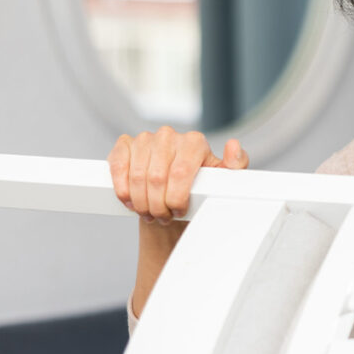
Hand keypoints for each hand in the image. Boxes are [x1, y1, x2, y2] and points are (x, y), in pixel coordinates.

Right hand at [107, 126, 248, 224]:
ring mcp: (145, 138)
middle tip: (163, 218)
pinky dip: (122, 189)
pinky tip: (131, 201)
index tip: (178, 212)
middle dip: (158, 205)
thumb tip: (233, 146)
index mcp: (194, 142)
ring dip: (141, 202)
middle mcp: (168, 135)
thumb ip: (235, 165)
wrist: (173, 192)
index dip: (176, 199)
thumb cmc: (200, 187)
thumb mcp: (223, 180)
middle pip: (157, 178)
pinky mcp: (124, 145)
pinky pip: (117, 167)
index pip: (181, 173)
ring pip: (137, 177)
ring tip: (150, 213)